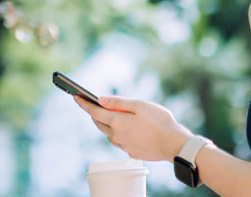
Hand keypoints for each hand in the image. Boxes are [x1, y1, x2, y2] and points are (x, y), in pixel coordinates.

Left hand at [74, 95, 193, 161]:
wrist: (175, 144)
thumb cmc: (160, 122)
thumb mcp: (139, 105)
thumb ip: (118, 103)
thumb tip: (100, 100)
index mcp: (117, 122)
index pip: (95, 112)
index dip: (84, 104)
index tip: (76, 97)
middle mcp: (117, 136)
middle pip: (99, 123)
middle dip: (94, 113)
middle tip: (90, 105)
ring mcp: (123, 146)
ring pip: (108, 134)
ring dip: (105, 124)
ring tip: (107, 115)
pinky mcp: (131, 152)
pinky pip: (119, 141)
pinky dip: (117, 133)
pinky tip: (124, 129)